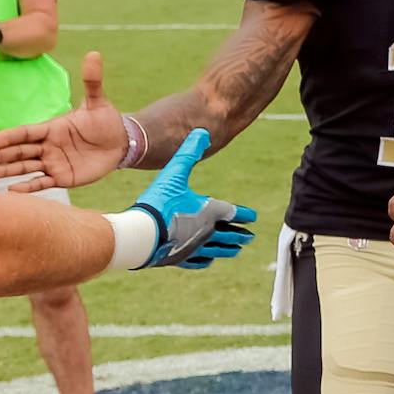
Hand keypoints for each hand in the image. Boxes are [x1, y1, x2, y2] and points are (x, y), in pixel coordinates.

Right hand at [0, 51, 127, 191]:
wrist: (120, 143)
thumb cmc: (105, 120)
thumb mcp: (97, 101)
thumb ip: (92, 81)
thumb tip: (94, 54)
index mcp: (51, 128)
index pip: (25, 133)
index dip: (8, 137)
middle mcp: (48, 146)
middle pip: (20, 151)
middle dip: (0, 156)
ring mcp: (53, 162)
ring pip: (25, 168)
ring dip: (6, 171)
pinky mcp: (63, 178)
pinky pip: (43, 183)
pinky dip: (28, 187)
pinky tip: (11, 191)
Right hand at [128, 129, 256, 268]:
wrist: (140, 235)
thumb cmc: (159, 202)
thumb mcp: (174, 173)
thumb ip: (188, 152)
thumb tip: (202, 132)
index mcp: (210, 212)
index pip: (234, 213)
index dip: (245, 214)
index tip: (253, 217)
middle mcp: (207, 233)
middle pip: (230, 235)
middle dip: (241, 235)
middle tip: (250, 237)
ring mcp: (194, 248)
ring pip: (218, 250)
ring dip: (229, 249)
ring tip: (237, 250)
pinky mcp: (179, 259)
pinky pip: (198, 261)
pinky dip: (207, 260)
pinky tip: (209, 260)